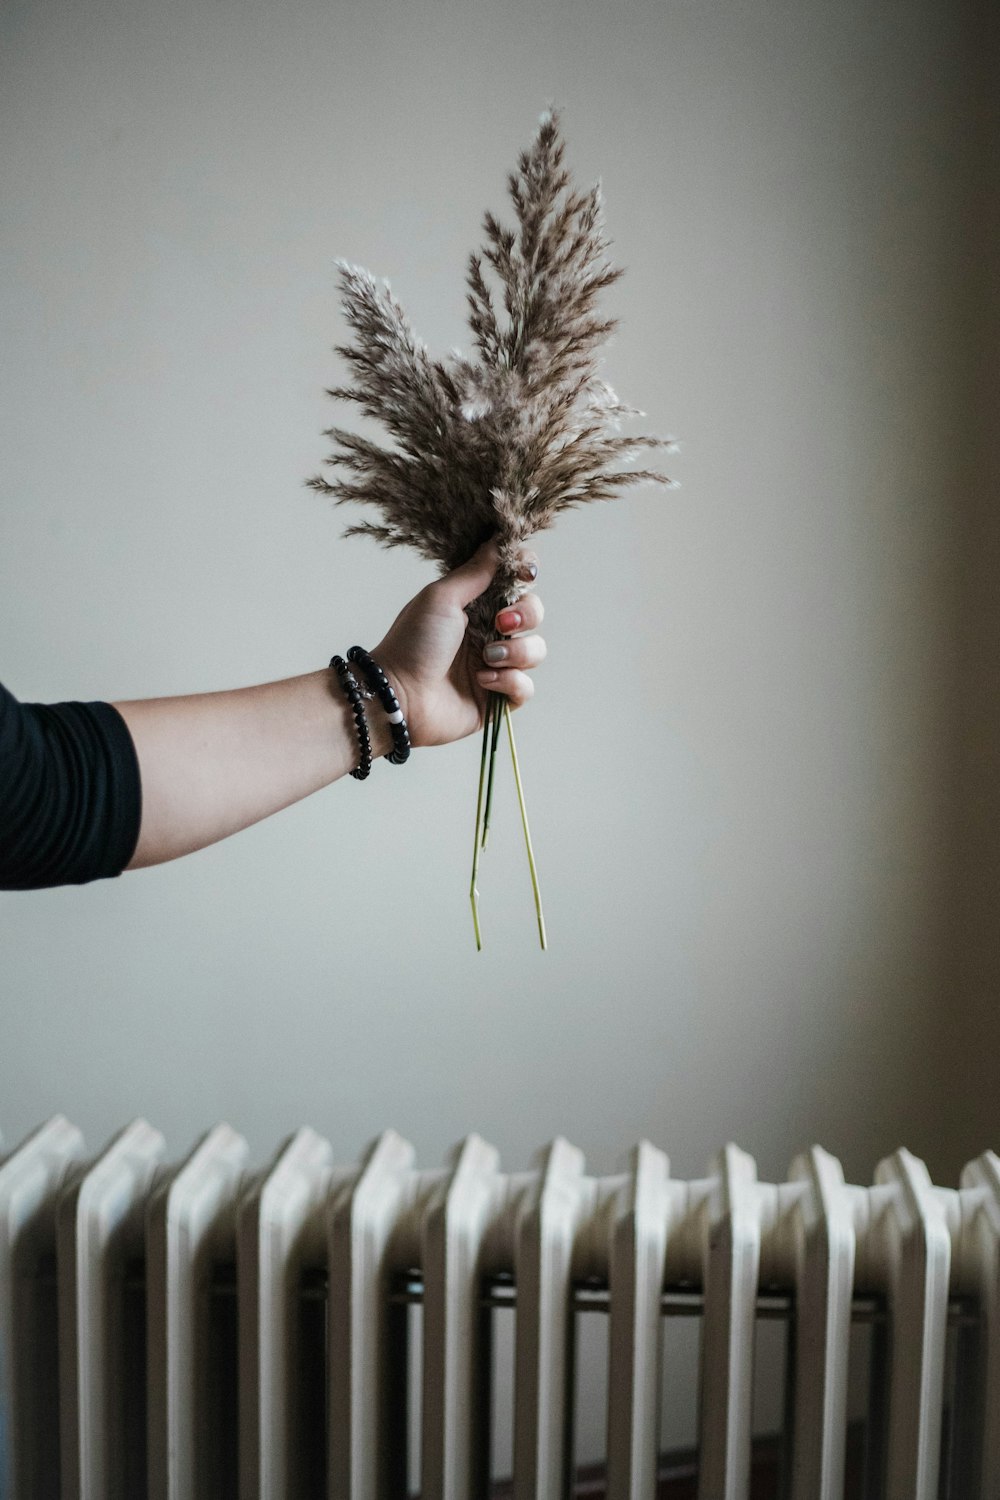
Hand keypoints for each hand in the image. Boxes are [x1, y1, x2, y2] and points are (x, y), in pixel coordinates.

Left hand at [374, 540, 546, 747]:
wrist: (399, 695)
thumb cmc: (412, 643)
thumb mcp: (442, 597)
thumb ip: (476, 571)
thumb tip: (501, 540)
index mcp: (476, 604)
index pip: (516, 580)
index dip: (526, 572)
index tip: (524, 572)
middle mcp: (489, 631)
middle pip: (534, 612)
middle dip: (526, 615)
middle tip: (501, 622)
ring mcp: (496, 665)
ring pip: (536, 650)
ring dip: (517, 651)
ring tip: (486, 658)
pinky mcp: (499, 698)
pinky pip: (526, 687)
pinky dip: (509, 682)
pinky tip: (482, 681)